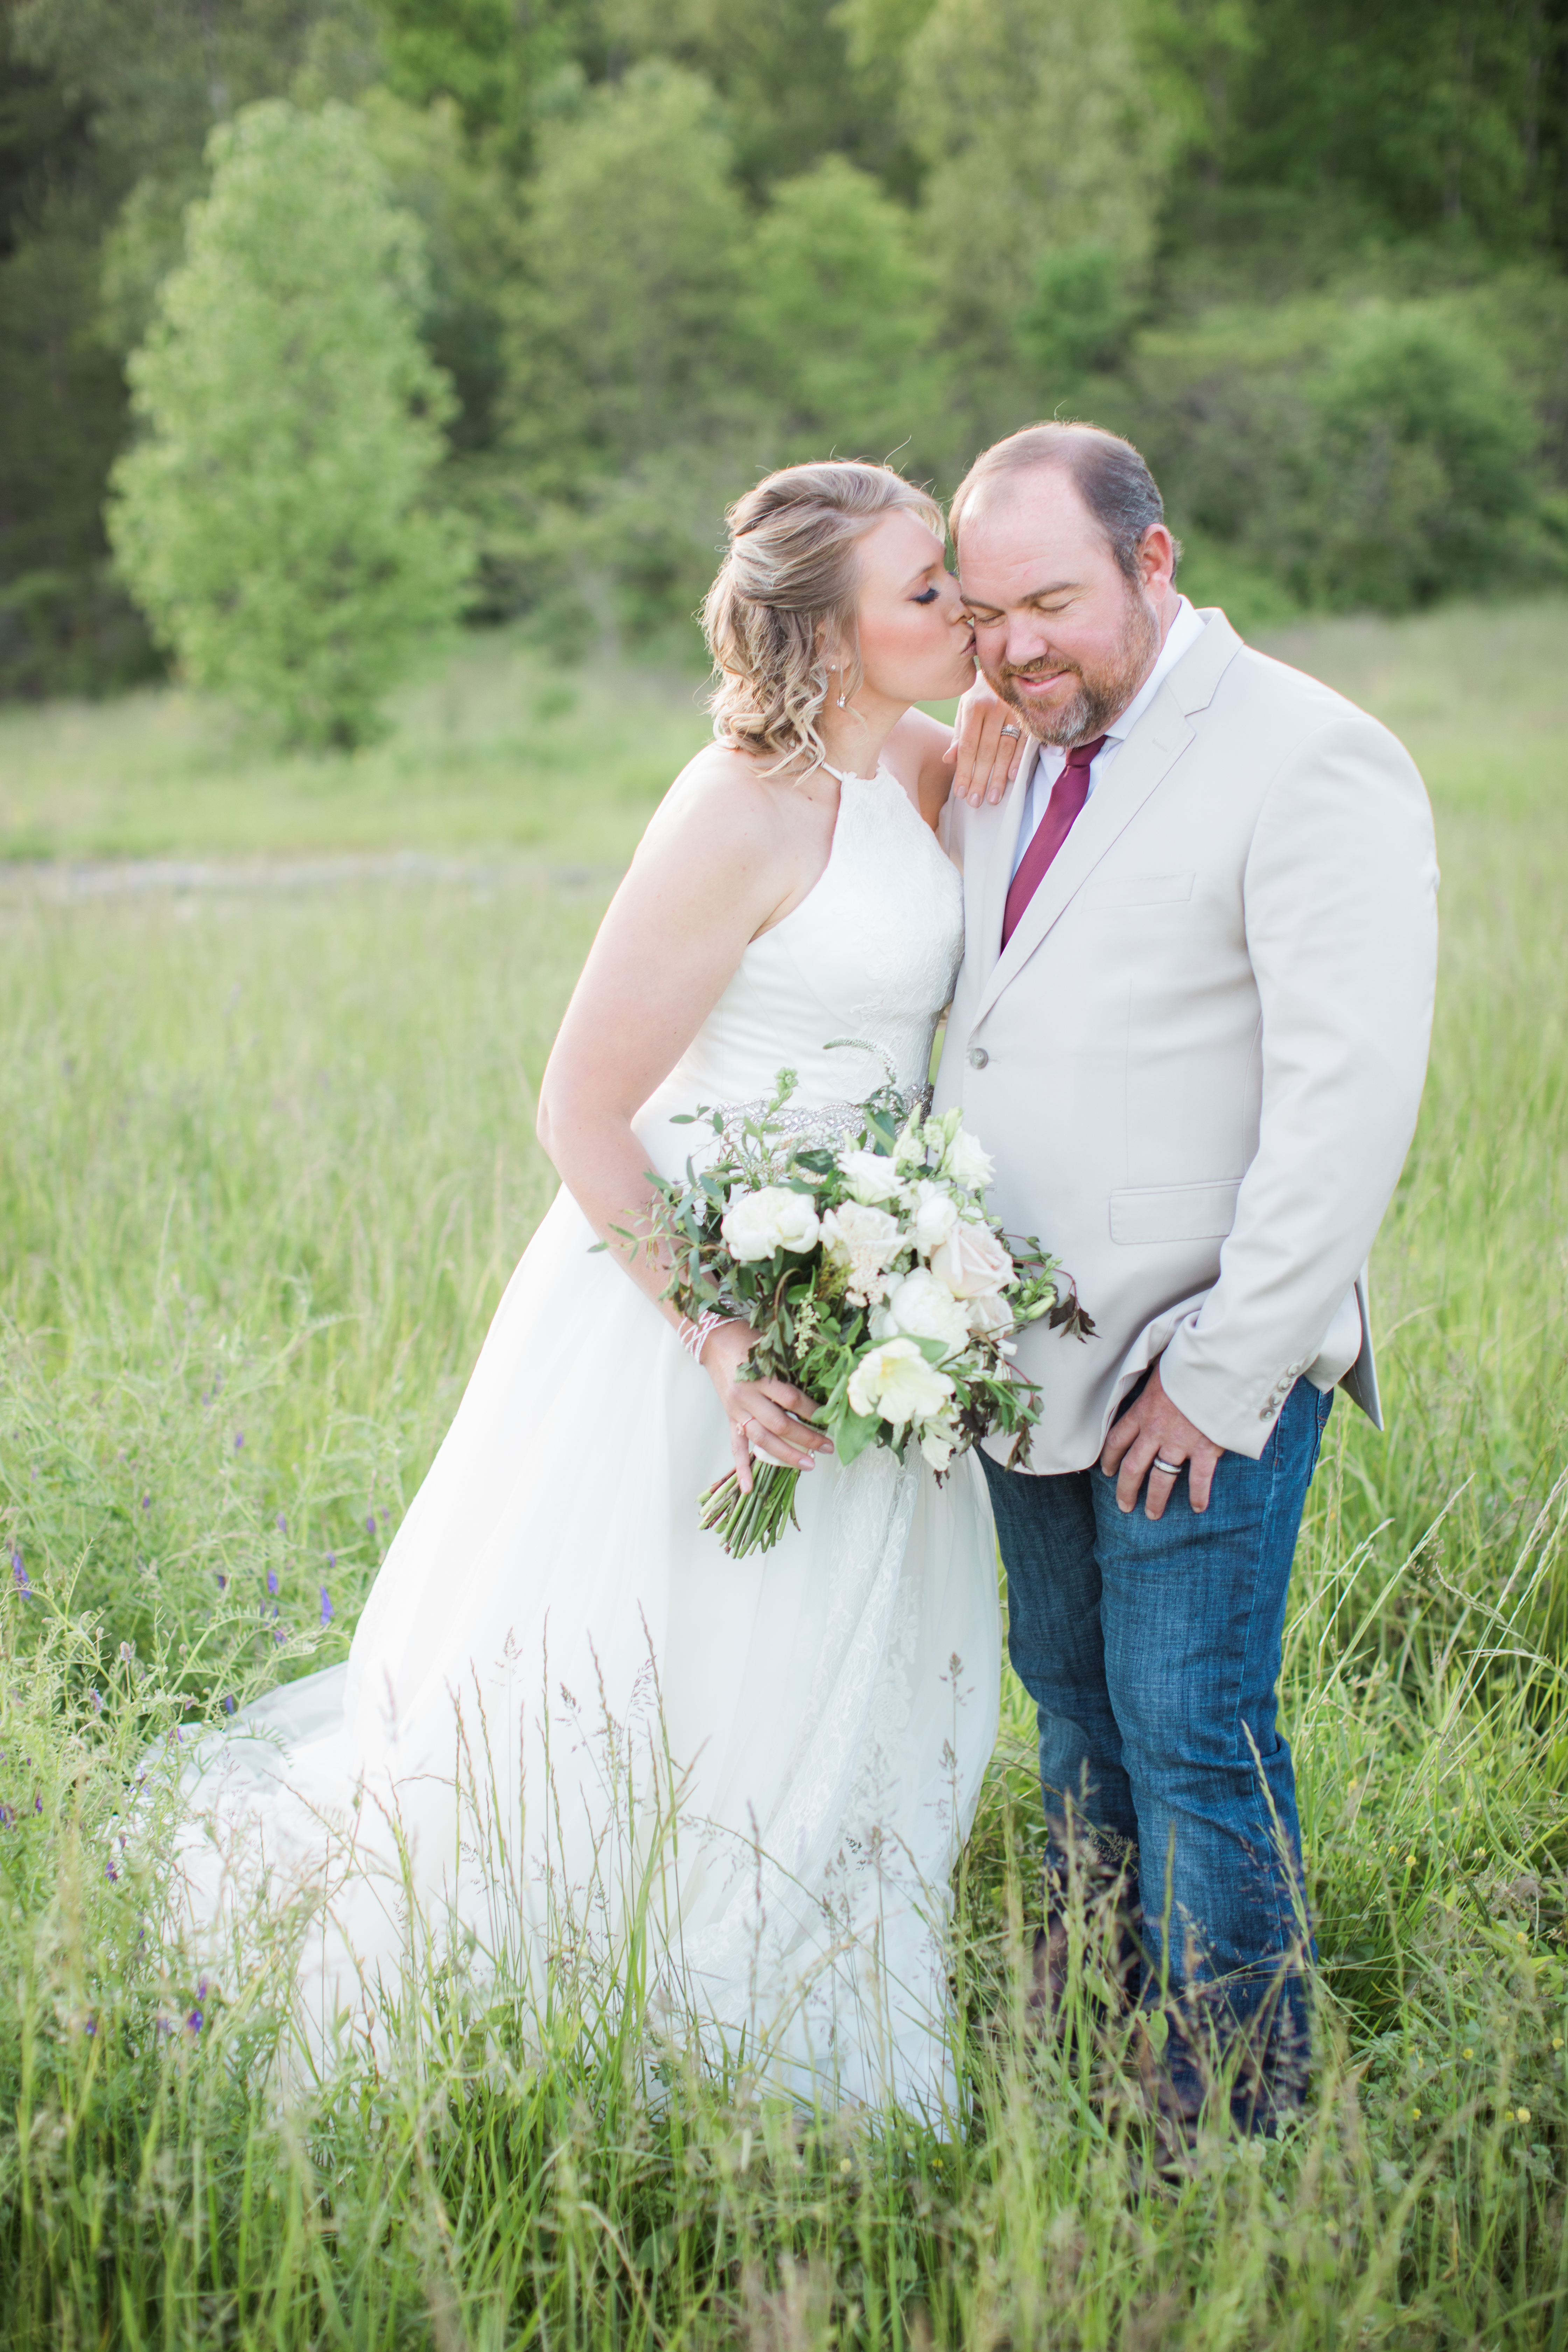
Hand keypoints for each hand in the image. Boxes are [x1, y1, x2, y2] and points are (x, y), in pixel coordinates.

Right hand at [702, 1320, 832, 1493]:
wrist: (715, 1339)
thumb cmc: (748, 1340)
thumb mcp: (772, 1350)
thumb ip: (790, 1370)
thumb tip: (821, 1390)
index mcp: (760, 1377)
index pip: (791, 1400)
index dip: (812, 1412)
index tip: (830, 1419)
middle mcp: (747, 1396)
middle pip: (780, 1424)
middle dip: (807, 1438)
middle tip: (828, 1447)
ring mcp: (737, 1410)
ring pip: (762, 1439)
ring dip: (786, 1455)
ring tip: (809, 1464)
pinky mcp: (730, 1417)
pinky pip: (736, 1446)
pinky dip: (742, 1468)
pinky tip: (748, 1488)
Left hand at [943, 672, 1027, 807]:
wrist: (1007, 665)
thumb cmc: (982, 692)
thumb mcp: (965, 707)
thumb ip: (959, 734)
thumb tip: (948, 760)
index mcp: (973, 706)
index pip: (967, 746)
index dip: (963, 771)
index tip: (960, 792)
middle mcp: (993, 708)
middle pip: (985, 751)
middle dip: (979, 780)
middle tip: (975, 802)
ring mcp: (1013, 710)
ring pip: (1004, 749)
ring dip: (998, 776)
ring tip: (992, 798)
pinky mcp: (1029, 714)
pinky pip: (1024, 741)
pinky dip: (1018, 760)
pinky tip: (1012, 778)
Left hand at [1099, 1360, 1223, 1518]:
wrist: (1218, 1364)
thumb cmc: (1190, 1362)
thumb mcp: (1162, 1370)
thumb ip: (1155, 1386)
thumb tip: (1154, 1387)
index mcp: (1142, 1410)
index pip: (1117, 1439)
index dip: (1110, 1459)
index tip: (1107, 1472)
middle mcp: (1156, 1430)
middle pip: (1132, 1467)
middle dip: (1126, 1490)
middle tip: (1124, 1506)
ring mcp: (1179, 1441)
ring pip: (1161, 1479)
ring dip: (1155, 1500)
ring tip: (1152, 1514)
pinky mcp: (1204, 1448)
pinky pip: (1199, 1479)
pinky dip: (1198, 1496)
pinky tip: (1198, 1508)